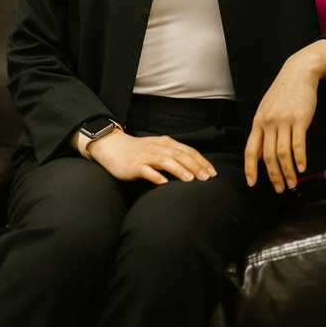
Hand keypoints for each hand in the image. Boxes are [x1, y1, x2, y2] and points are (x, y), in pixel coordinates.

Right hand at [89, 131, 217, 184]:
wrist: (112, 146)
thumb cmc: (139, 151)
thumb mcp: (159, 149)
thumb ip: (174, 155)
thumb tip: (194, 168)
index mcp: (166, 143)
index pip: (188, 151)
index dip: (201, 161)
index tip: (213, 173)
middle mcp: (158, 148)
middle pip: (180, 155)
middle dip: (195, 166)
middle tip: (207, 178)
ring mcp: (146, 156)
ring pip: (165, 161)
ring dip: (179, 170)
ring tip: (190, 179)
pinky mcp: (134, 165)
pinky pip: (146, 170)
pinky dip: (155, 176)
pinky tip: (164, 183)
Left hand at [244, 57, 317, 192]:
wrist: (298, 73)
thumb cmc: (283, 92)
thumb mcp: (266, 109)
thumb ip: (262, 130)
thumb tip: (260, 154)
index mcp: (258, 122)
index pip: (251, 150)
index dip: (250, 169)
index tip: (252, 184)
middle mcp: (268, 123)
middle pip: (268, 156)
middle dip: (273, 176)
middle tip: (280, 189)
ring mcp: (284, 121)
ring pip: (283, 153)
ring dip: (288, 172)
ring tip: (293, 183)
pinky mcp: (299, 119)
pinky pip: (298, 144)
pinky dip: (300, 158)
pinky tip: (303, 168)